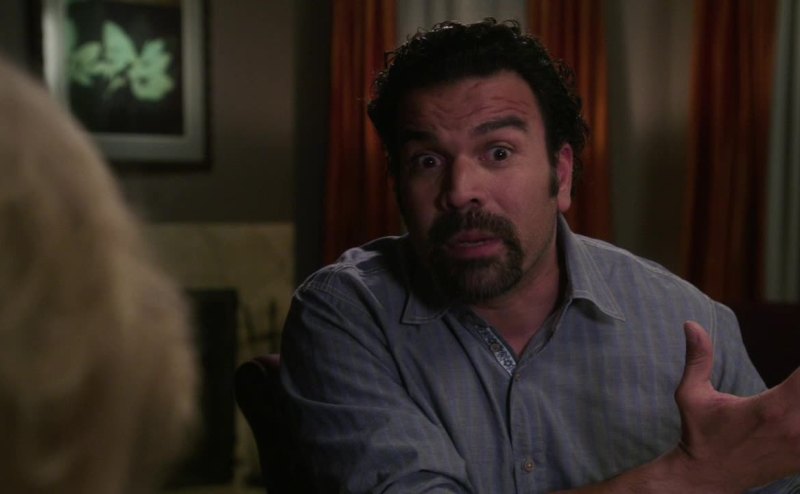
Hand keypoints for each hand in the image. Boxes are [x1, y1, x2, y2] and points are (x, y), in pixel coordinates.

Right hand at [673, 321, 799, 490]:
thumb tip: (691, 323)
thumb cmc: (698, 433)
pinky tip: (799, 412)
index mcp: (771, 408)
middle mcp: (795, 428)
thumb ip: (698, 357)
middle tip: (797, 380)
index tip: (799, 336)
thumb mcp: (691, 393)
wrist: (707, 478)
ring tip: (797, 391)